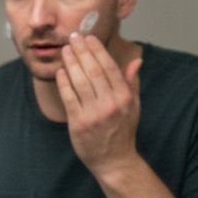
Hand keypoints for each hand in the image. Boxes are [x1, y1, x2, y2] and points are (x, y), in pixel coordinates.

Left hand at [56, 33, 144, 180]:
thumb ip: (132, 83)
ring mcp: (93, 114)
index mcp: (124, 97)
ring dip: (71, 63)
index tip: (89, 38)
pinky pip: (69, 98)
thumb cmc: (123, 131)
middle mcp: (110, 104)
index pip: (109, 67)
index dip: (97, 50)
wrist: (114, 161)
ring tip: (65, 50)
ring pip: (79, 81)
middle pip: (93, 71)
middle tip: (73, 37)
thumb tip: (136, 61)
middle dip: (82, 51)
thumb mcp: (134, 106)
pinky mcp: (78, 123)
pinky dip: (64, 82)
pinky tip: (61, 71)